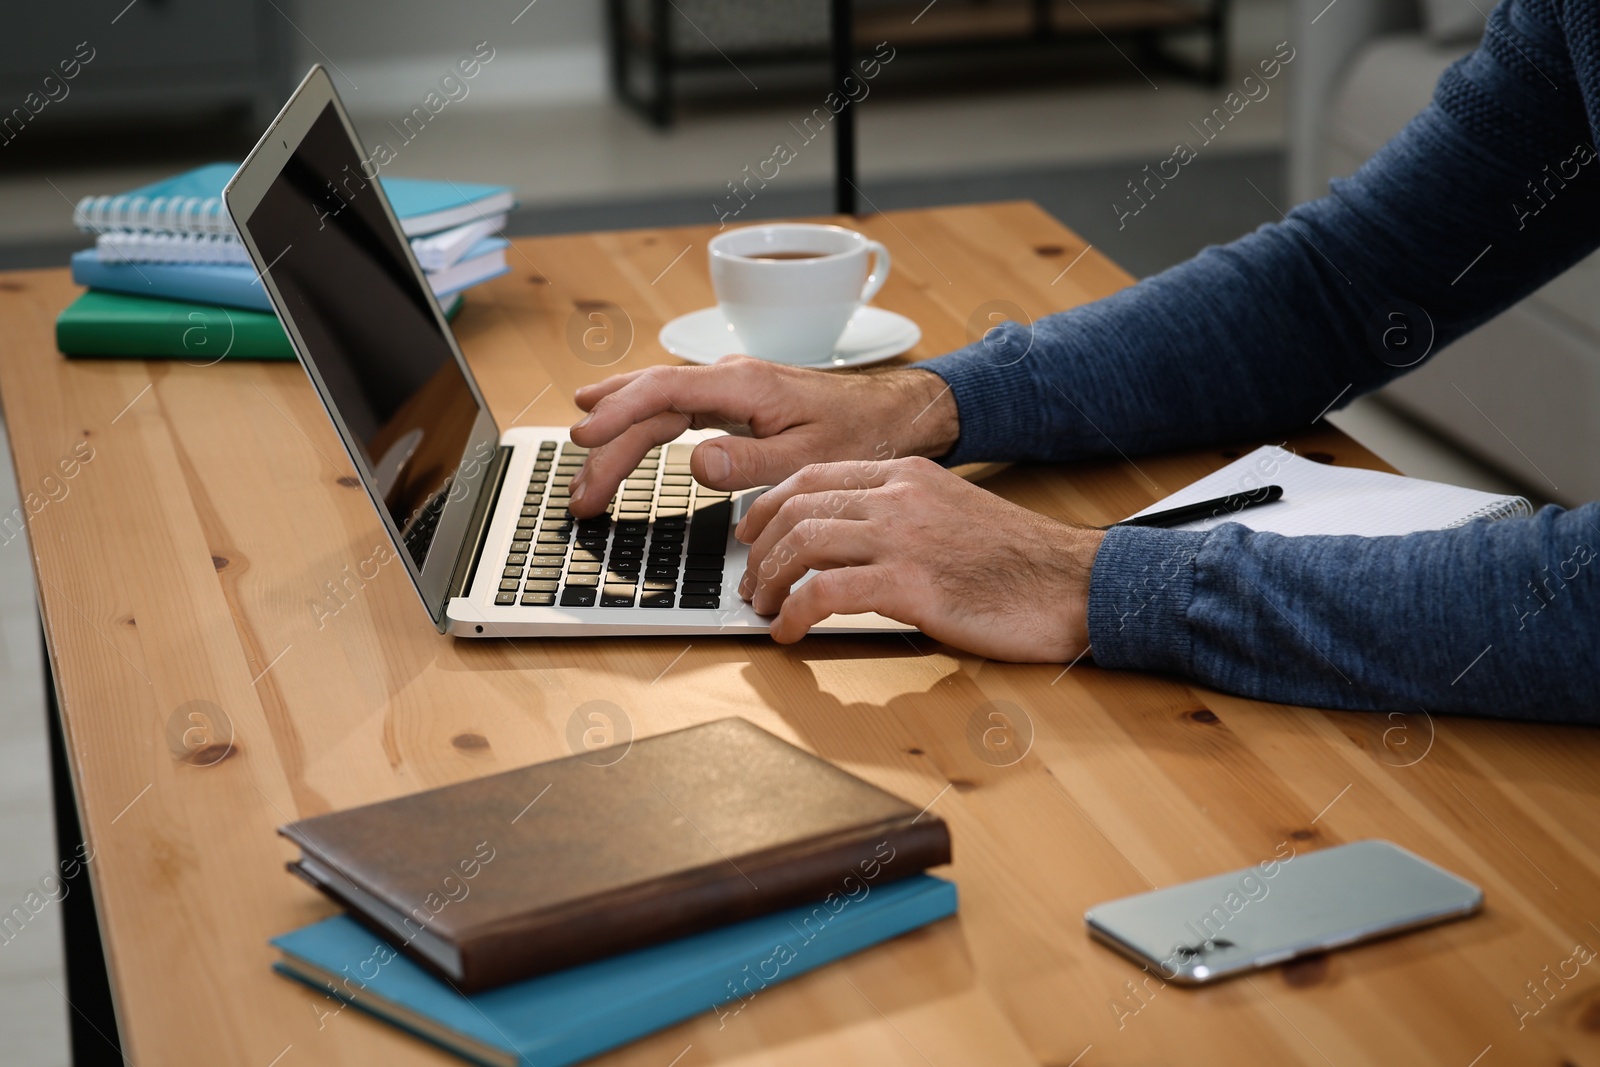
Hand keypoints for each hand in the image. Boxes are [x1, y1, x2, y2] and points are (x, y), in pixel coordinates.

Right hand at [565, 355, 958, 517]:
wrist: (893, 413)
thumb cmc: (859, 433)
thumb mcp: (809, 458)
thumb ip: (751, 461)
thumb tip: (696, 463)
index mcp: (742, 385)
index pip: (663, 393)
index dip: (618, 414)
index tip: (584, 436)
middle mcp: (727, 379)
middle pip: (649, 407)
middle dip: (608, 448)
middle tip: (579, 495)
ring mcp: (726, 388)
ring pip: (656, 407)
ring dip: (617, 437)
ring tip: (580, 469)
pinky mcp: (731, 401)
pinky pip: (672, 408)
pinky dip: (638, 420)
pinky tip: (613, 425)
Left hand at [735, 456, 1106, 660]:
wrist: (1073, 584)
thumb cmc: (1020, 563)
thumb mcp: (953, 514)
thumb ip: (903, 515)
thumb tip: (852, 542)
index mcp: (908, 475)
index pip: (815, 476)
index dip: (771, 506)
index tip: (753, 534)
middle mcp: (899, 496)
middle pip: (798, 508)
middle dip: (761, 550)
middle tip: (752, 584)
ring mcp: (903, 537)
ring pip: (803, 543)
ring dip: (771, 581)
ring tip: (766, 610)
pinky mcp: (910, 584)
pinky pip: (826, 592)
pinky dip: (796, 614)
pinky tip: (791, 633)